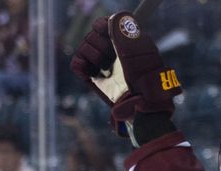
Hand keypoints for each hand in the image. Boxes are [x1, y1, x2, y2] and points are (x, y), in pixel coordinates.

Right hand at [70, 13, 181, 131]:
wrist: (138, 102)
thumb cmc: (143, 76)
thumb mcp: (136, 48)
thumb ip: (123, 29)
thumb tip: (112, 18)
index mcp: (123, 39)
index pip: (103, 23)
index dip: (103, 26)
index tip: (108, 34)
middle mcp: (111, 49)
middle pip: (91, 34)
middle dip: (100, 44)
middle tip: (112, 57)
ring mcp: (100, 63)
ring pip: (83, 46)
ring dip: (93, 55)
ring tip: (105, 68)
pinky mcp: (91, 76)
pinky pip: (76, 63)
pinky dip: (81, 65)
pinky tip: (93, 73)